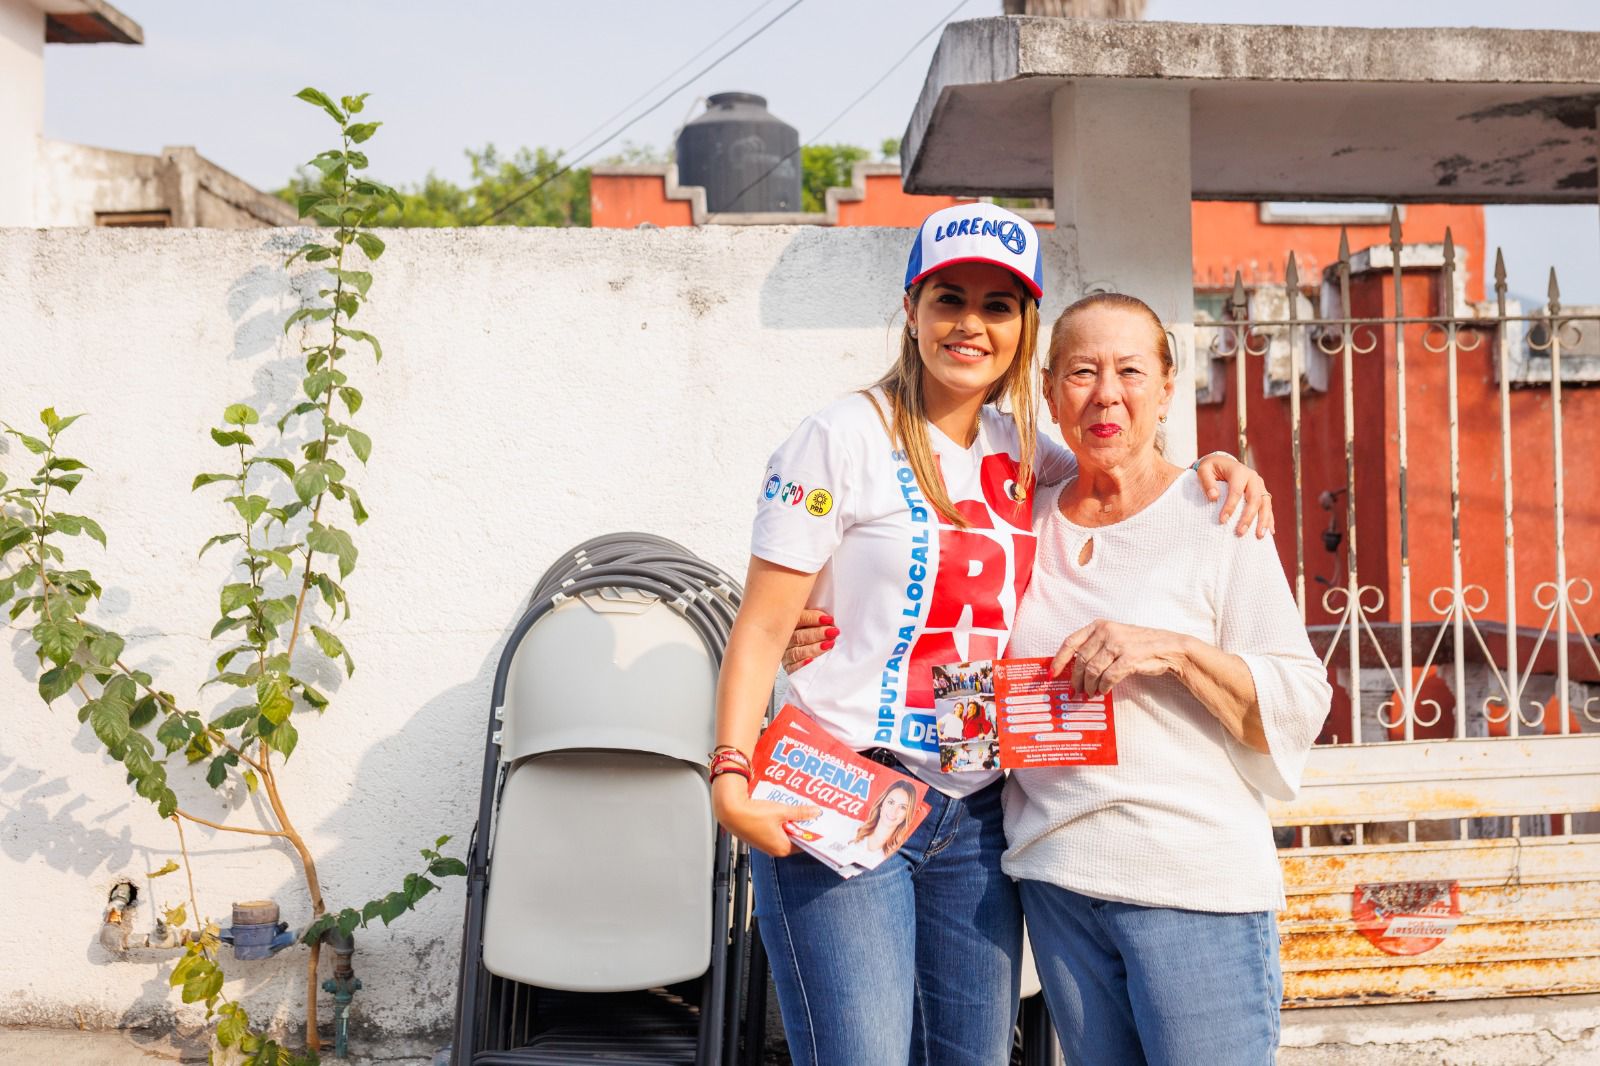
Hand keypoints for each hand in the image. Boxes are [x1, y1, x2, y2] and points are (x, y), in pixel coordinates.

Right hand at [712, 774, 821, 856]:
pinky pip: (774, 830)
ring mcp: (765, 843)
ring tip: (793, 809)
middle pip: (794, 837)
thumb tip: (815, 813)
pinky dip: (779, 821)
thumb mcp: (781, 811)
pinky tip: (779, 810)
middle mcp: (773, 849)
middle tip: (807, 813)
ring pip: (783, 832)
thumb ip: (800, 813)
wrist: (730, 811)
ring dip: (789, 822)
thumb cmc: (753, 815)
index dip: (811, 832)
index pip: (804, 843)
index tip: (818, 823)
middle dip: (800, 825)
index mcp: (782, 848)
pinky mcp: (758, 836)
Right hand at [781, 607, 837, 673]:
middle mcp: (786, 638)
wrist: (809, 647)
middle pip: (798, 636)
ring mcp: (786, 653)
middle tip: (832, 632)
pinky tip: (812, 661)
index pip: (799, 619)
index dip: (813, 619)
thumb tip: (828, 618)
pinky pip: (793, 667)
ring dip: (814, 648)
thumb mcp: (815, 621)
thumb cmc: (814, 631)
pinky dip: (802, 664)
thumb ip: (818, 617)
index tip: (829, 620)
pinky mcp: (789, 666)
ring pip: (797, 652)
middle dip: (817, 634)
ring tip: (829, 645)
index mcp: (790, 623)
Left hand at [1051, 619, 1190, 695]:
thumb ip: (1095, 647)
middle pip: (1080, 660)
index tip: (1052, 674)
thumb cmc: (1139, 645)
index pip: (1070, 642)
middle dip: (1076, 679)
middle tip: (1075, 692)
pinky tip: (1103, 691)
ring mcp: (1118, 644)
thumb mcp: (1114, 638)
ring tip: (1090, 693)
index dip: (1059, 660)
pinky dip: (1103, 687)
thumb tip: (1075, 668)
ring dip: (1089, 686)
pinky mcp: (1129, 657)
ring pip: (1093, 670)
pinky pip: (1108, 677)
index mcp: (1099, 626)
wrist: (1168, 647)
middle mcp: (1106, 632)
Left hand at [1194, 452, 1274, 538]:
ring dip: (1263, 520)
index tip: (1222, 520)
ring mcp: (1259, 485)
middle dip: (1248, 517)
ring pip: (1265, 503)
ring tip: (1259, 536)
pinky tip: (1270, 532)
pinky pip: (1268, 506)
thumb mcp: (1204, 470)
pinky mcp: (1262, 491)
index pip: (1236, 491)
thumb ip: (1207, 482)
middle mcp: (1253, 477)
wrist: (1223, 462)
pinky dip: (1269, 519)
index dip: (1230, 506)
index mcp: (1239, 471)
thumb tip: (1214, 497)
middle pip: (1254, 499)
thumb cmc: (1211, 468)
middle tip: (1240, 532)